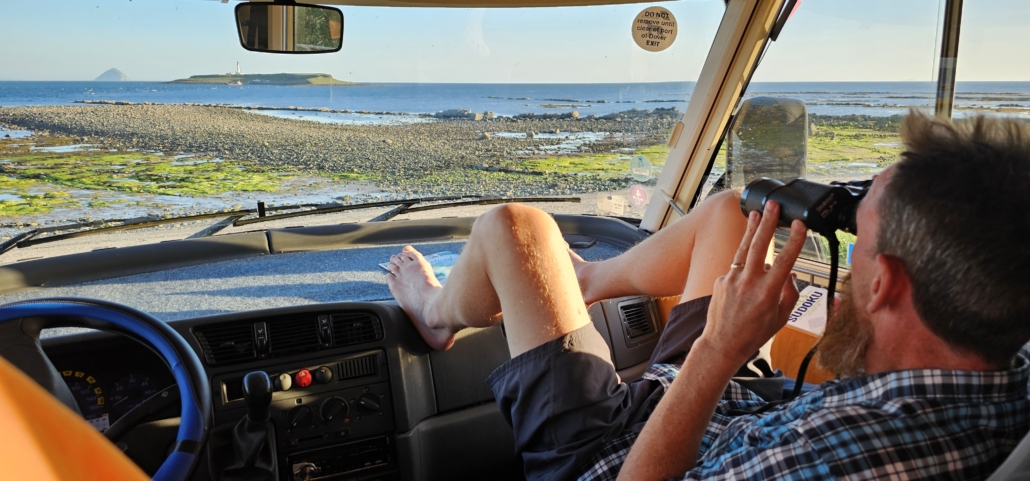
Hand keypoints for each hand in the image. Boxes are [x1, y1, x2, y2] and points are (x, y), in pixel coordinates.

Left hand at [701, 201, 806, 363]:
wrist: (722, 344)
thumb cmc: (754, 334)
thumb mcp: (781, 318)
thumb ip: (789, 294)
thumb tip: (790, 272)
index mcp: (767, 293)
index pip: (785, 261)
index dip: (794, 241)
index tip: (800, 225)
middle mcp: (748, 283)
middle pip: (759, 246)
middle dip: (768, 223)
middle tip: (774, 205)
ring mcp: (732, 280)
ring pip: (743, 249)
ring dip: (751, 229)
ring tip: (757, 212)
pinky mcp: (720, 280)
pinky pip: (737, 267)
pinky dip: (745, 263)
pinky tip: (750, 267)